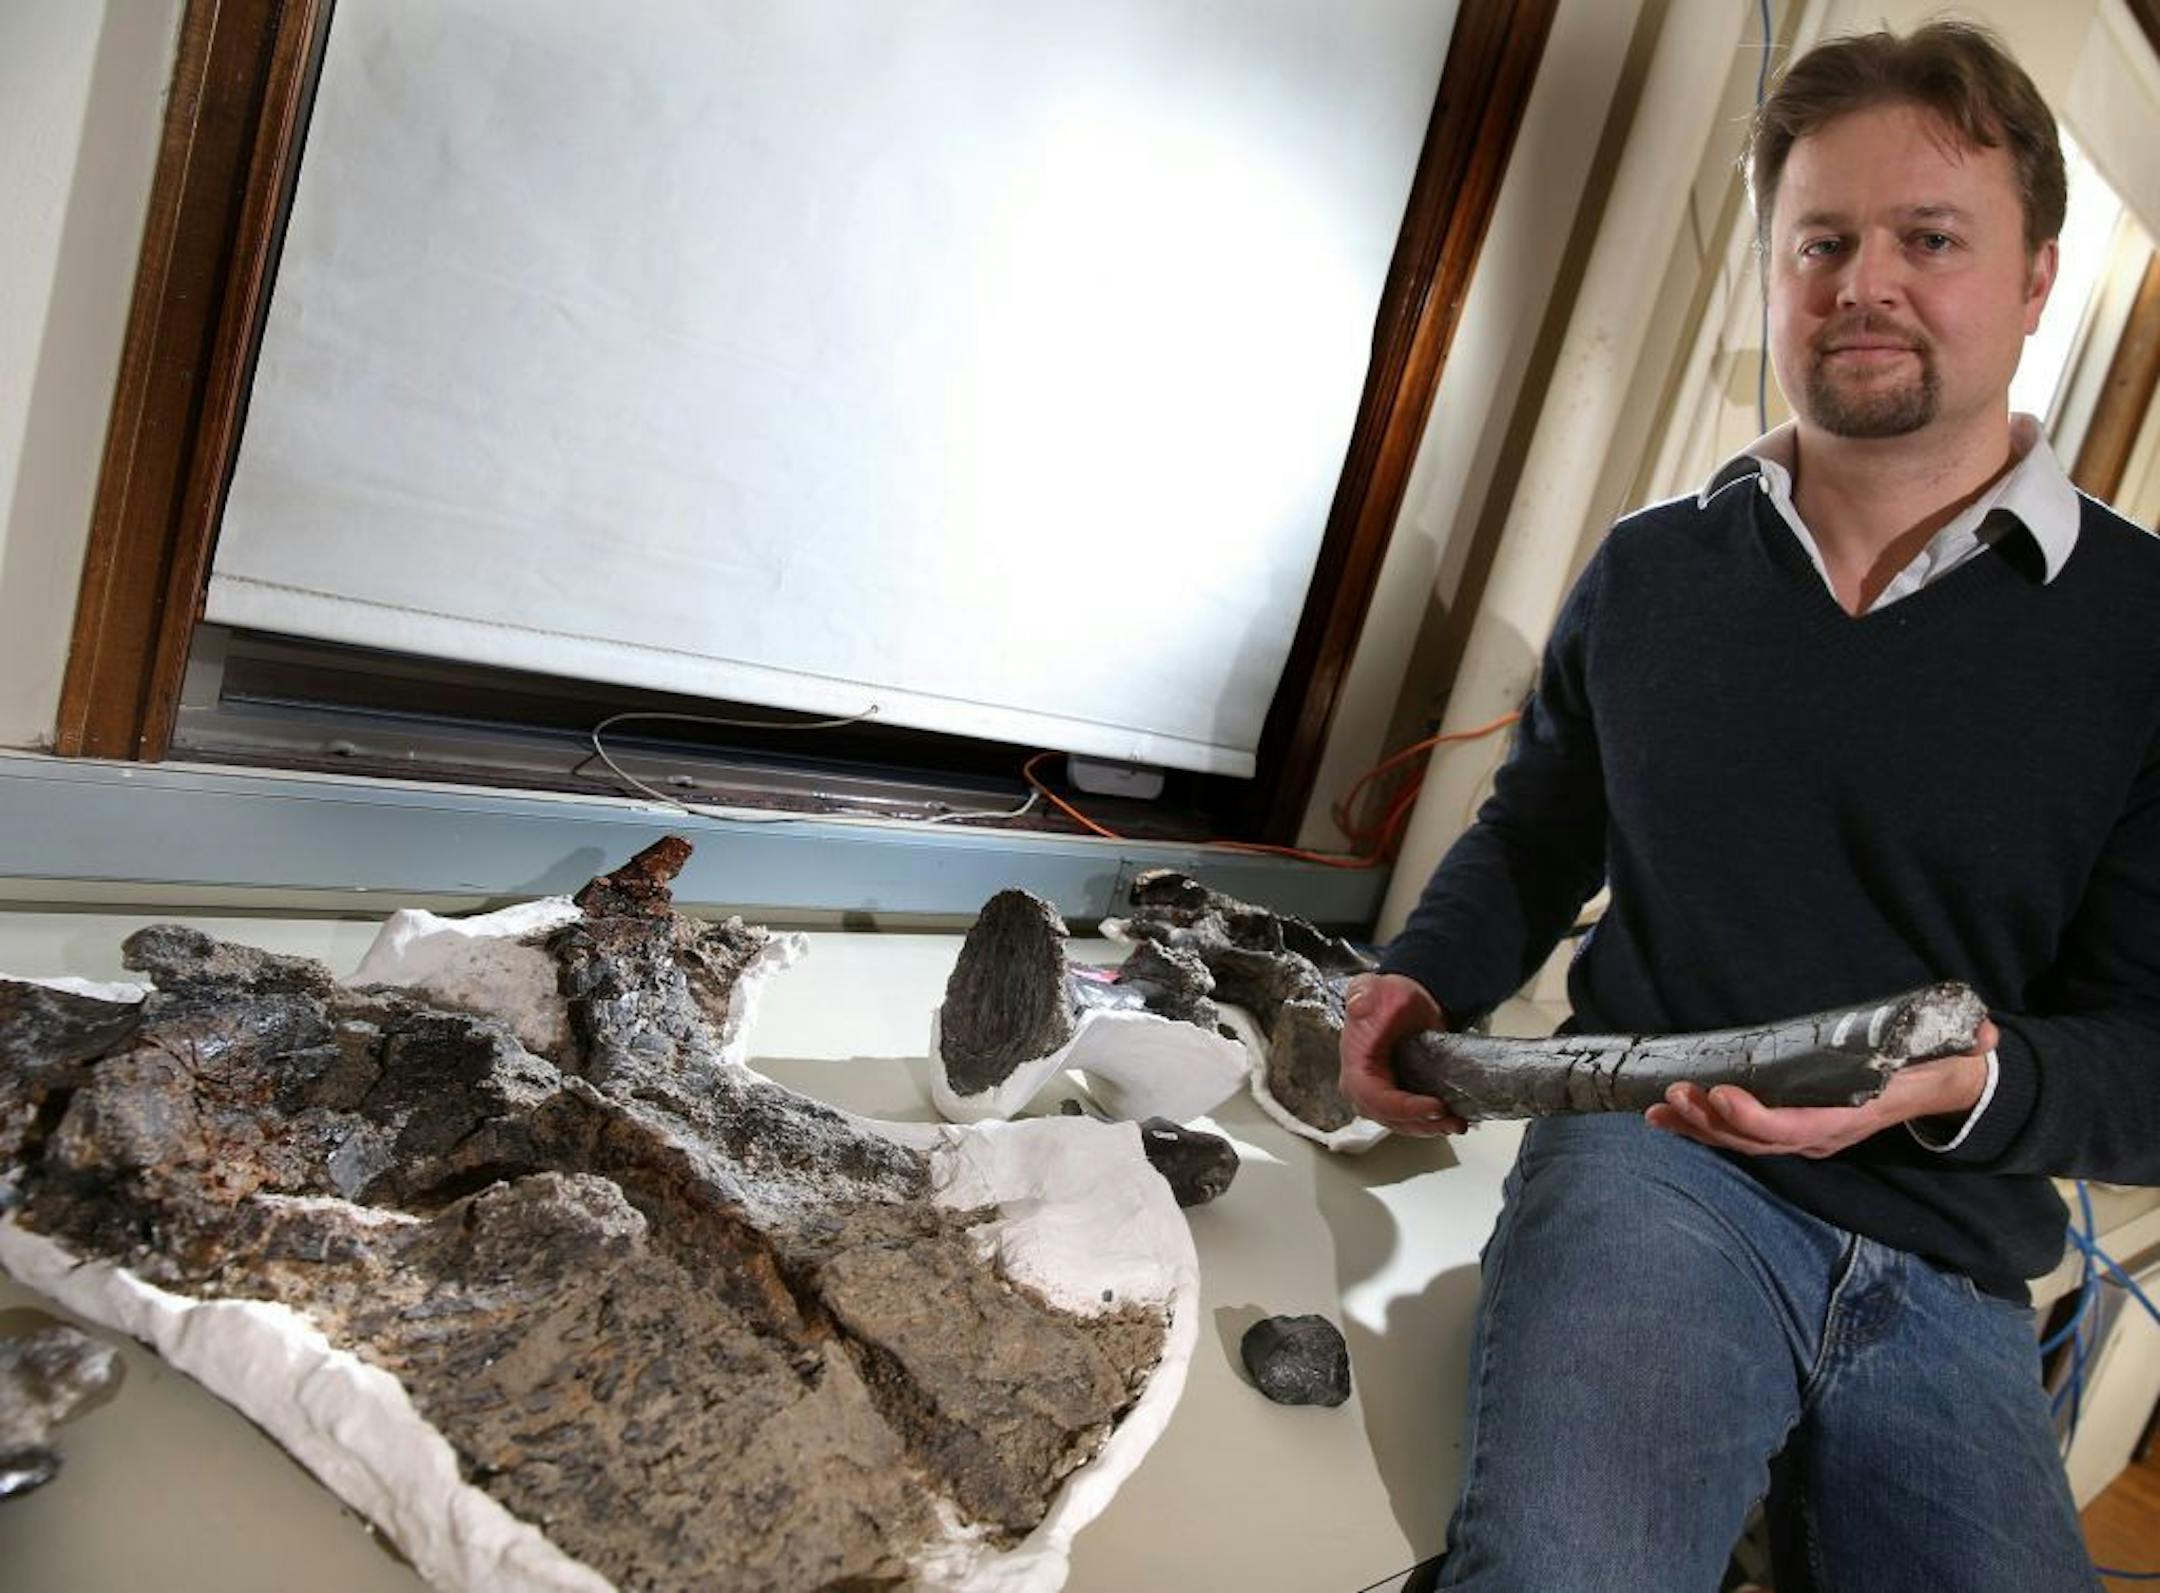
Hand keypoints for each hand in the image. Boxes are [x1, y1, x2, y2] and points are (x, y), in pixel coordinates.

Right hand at [1339, 972, 1465, 1135]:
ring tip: (1457, 1123)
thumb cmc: (1388, 996)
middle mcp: (1362, 1086)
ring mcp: (1379, 1095)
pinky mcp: (1395, 1098)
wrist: (1403, 1000)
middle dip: (1421, 1123)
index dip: (1404, 1108)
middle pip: (1389, 1117)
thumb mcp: (1372, 989)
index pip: (1374, 1098)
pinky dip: (1430, 1122)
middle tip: (1451, 1119)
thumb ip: (1363, 995)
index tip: (1434, 1106)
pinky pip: (1410, 1118)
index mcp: (1355, 1065)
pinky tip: (1451, 1119)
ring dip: (1429, 1127)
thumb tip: (1359, 1005)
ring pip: (1402, 1123)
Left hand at [1645, 1020, 1996, 1157]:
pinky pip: (1739, 1135)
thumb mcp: (1954, 1053)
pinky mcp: (1786, 1128)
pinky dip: (1701, 1127)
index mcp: (1854, 1117)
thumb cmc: (1934, 1064)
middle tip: (1678, 1094)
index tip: (1723, 1095)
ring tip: (1660, 1108)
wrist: (1940, 1088)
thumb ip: (1967, 1043)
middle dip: (1712, 1122)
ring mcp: (1803, 1136)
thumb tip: (1984, 1035)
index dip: (1758, 1120)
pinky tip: (1668, 1115)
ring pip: (1742, 1142)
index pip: (1799, 1129)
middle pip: (1757, 1141)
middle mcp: (1823, 1135)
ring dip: (1697, 1127)